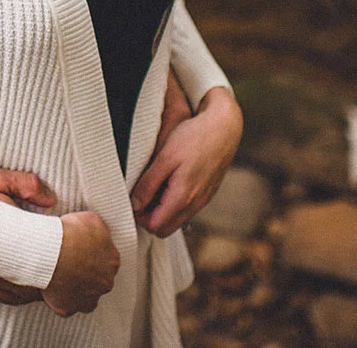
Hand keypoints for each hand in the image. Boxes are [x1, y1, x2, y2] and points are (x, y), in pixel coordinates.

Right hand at [0, 169, 57, 304]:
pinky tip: (15, 282)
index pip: (41, 261)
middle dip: (43, 276)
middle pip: (31, 282)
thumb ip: (25, 184)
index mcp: (5, 240)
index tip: (59, 253)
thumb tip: (50, 201)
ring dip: (29, 287)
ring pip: (17, 294)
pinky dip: (11, 293)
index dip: (54, 261)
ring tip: (36, 274)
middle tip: (52, 266)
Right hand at [41, 212, 118, 316]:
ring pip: (85, 296)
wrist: (51, 251)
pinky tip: (53, 288)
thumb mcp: (92, 220)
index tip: (80, 250)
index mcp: (112, 260)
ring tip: (61, 277)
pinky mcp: (69, 307)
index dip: (92, 254)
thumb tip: (100, 232)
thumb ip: (100, 229)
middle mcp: (105, 282)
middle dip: (86, 273)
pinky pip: (67, 306)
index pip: (107, 260)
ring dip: (76, 289)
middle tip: (70, 262)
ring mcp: (88, 298)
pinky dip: (61, 299)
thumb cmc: (71, 233)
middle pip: (97, 280)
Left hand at [131, 85, 242, 237]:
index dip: (139, 216)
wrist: (224, 127)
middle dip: (149, 218)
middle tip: (140, 195)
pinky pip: (187, 208)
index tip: (132, 198)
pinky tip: (168, 182)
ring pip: (177, 220)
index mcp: (182, 198)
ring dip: (162, 211)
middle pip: (165, 229)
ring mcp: (203, 199)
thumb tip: (134, 205)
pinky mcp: (208, 192)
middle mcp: (195, 204)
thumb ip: (149, 184)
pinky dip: (174, 203)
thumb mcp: (165, 158)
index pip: (154, 226)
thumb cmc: (193, 138)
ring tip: (153, 186)